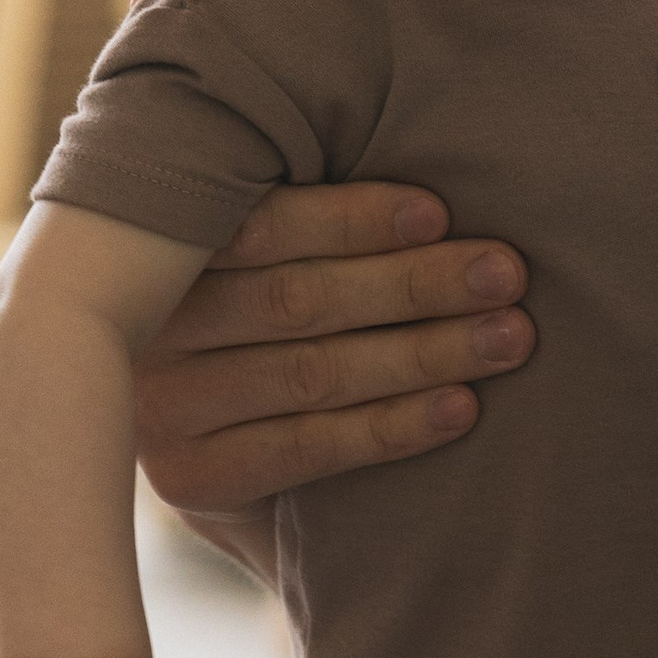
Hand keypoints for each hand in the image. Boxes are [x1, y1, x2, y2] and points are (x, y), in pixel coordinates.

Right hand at [133, 183, 536, 537]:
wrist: (233, 469)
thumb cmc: (278, 331)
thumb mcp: (281, 258)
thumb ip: (317, 215)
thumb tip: (428, 179)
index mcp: (165, 244)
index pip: (260, 225)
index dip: (352, 219)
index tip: (440, 213)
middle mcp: (150, 321)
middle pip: (295, 299)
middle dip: (413, 284)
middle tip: (506, 274)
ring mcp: (162, 405)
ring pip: (310, 372)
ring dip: (423, 352)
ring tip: (508, 337)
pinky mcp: (191, 479)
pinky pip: (307, 446)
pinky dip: (393, 426)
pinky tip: (461, 407)